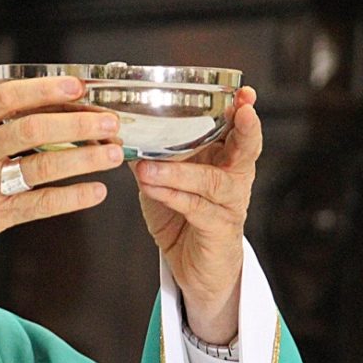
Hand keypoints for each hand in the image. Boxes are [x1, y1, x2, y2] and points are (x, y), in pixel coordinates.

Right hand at [0, 76, 123, 281]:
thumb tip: (34, 103)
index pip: (5, 96)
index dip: (45, 89)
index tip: (77, 86)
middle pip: (32, 128)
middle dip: (78, 122)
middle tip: (108, 121)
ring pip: (41, 166)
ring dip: (84, 158)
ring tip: (112, 153)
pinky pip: (39, 205)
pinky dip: (71, 198)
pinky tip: (95, 192)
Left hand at [132, 86, 261, 343]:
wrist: (193, 268)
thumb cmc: (181, 218)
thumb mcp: (163, 181)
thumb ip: (149, 155)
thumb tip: (116, 130)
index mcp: (225, 162)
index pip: (239, 132)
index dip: (243, 112)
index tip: (244, 94)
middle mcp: (234, 180)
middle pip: (247, 150)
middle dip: (245, 130)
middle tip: (241, 111)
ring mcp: (229, 206)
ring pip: (212, 182)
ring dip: (179, 172)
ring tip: (147, 169)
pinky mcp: (218, 231)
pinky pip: (197, 210)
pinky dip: (172, 197)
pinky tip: (151, 189)